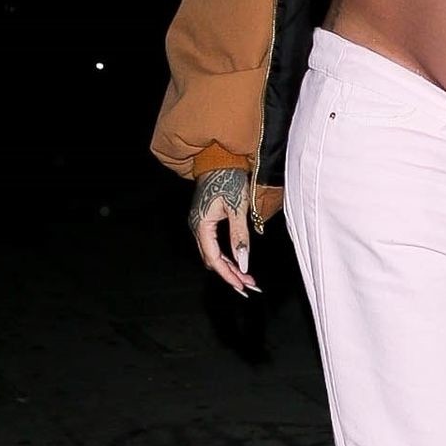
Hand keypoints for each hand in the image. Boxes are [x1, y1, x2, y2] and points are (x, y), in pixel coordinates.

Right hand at [187, 167, 260, 297]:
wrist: (219, 159)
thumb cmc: (229, 178)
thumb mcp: (238, 208)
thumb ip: (239, 236)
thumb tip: (243, 263)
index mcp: (201, 225)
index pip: (213, 258)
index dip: (228, 274)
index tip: (242, 286)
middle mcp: (196, 227)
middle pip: (211, 259)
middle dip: (230, 274)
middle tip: (249, 285)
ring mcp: (199, 224)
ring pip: (212, 254)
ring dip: (229, 266)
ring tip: (246, 277)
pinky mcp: (205, 220)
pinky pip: (213, 245)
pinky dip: (225, 256)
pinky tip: (237, 261)